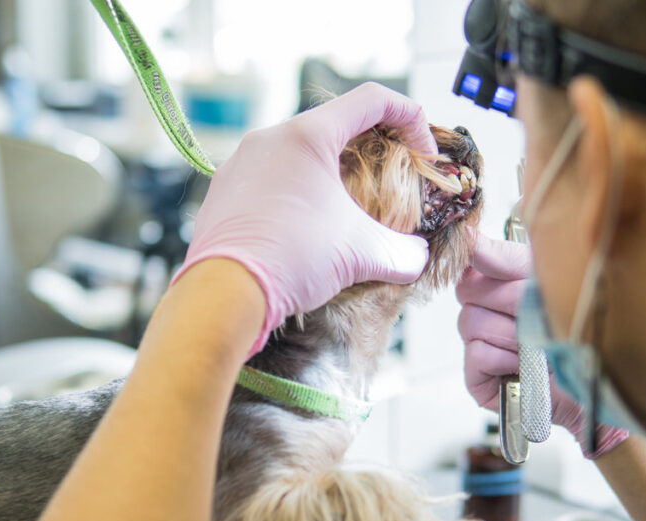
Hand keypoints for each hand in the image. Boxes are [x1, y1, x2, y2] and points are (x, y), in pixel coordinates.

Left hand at [174, 82, 432, 353]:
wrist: (224, 295)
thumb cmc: (291, 258)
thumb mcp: (361, 253)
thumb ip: (403, 251)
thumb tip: (418, 258)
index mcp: (306, 135)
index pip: (372, 99)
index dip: (410, 118)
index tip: (423, 154)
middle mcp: (268, 139)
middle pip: (334, 127)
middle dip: (371, 153)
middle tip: (389, 185)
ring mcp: (239, 164)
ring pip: (297, 155)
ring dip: (331, 177)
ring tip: (345, 214)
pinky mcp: (223, 193)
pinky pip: (268, 181)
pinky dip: (296, 196)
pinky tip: (304, 232)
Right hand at [456, 231, 627, 457]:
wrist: (598, 389)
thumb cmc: (581, 335)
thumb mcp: (551, 283)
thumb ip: (509, 258)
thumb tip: (470, 235)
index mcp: (502, 282)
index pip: (474, 258)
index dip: (486, 258)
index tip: (495, 258)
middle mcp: (486, 310)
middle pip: (469, 289)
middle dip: (508, 299)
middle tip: (536, 313)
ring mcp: (479, 344)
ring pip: (472, 321)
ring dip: (511, 333)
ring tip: (538, 346)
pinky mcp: (477, 377)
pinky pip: (476, 353)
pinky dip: (504, 358)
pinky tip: (526, 366)